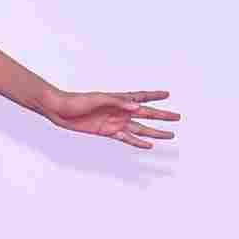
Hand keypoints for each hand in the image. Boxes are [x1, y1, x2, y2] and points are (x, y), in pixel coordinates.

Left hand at [41, 86, 178, 149]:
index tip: (168, 93)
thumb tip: (137, 108)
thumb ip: (118, 102)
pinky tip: (149, 145)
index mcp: (119, 99)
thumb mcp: (98, 99)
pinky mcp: (108, 132)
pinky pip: (127, 138)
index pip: (142, 96)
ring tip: (170, 135)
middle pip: (147, 114)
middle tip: (177, 117)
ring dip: (155, 132)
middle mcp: (121, 110)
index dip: (155, 95)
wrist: (61, 111)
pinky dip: (138, 143)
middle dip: (162, 116)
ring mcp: (116, 122)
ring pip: (141, 128)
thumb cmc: (77, 101)